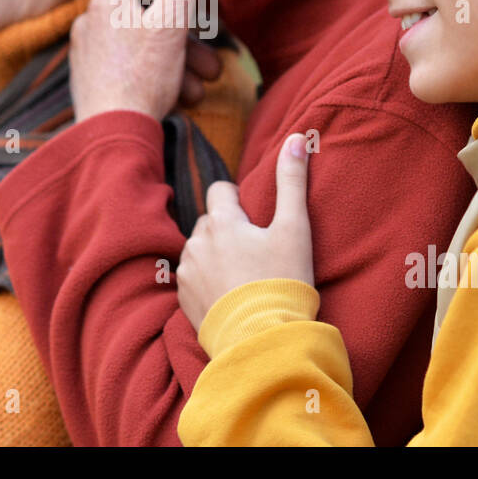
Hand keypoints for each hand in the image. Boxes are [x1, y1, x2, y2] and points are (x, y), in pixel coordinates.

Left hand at [71, 0, 214, 121]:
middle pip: (150, 23)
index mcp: (107, 0)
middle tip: (213, 68)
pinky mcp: (88, 79)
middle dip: (187, 46)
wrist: (112, 136)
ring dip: (176, 68)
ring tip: (199, 91)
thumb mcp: (172, 23)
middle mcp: (90, 20)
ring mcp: (87, 52)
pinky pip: (128, 70)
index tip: (201, 20)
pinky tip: (175, 99)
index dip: (181, 1)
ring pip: (143, 50)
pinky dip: (154, 80)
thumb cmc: (142, 78)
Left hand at [177, 134, 315, 331]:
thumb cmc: (281, 282)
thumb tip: (295, 138)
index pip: (220, 190)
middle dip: (227, 229)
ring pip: (199, 249)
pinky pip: (193, 278)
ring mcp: (187, 272)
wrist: (262, 341)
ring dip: (215, 255)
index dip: (238, 200)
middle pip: (209, 221)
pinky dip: (208, 281)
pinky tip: (230, 295)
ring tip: (243, 276)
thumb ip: (292, 180)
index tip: (256, 220)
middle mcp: (196, 242)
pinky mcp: (183, 300)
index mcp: (221, 221)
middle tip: (255, 252)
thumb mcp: (294, 228)